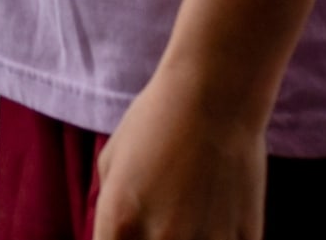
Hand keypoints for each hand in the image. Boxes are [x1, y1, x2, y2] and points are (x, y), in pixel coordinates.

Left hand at [92, 68, 266, 239]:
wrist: (213, 98)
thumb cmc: (154, 122)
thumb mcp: (112, 164)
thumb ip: (110, 210)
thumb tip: (114, 237)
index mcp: (119, 220)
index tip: (127, 234)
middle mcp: (160, 239)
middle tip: (162, 223)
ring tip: (189, 217)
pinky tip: (215, 222)